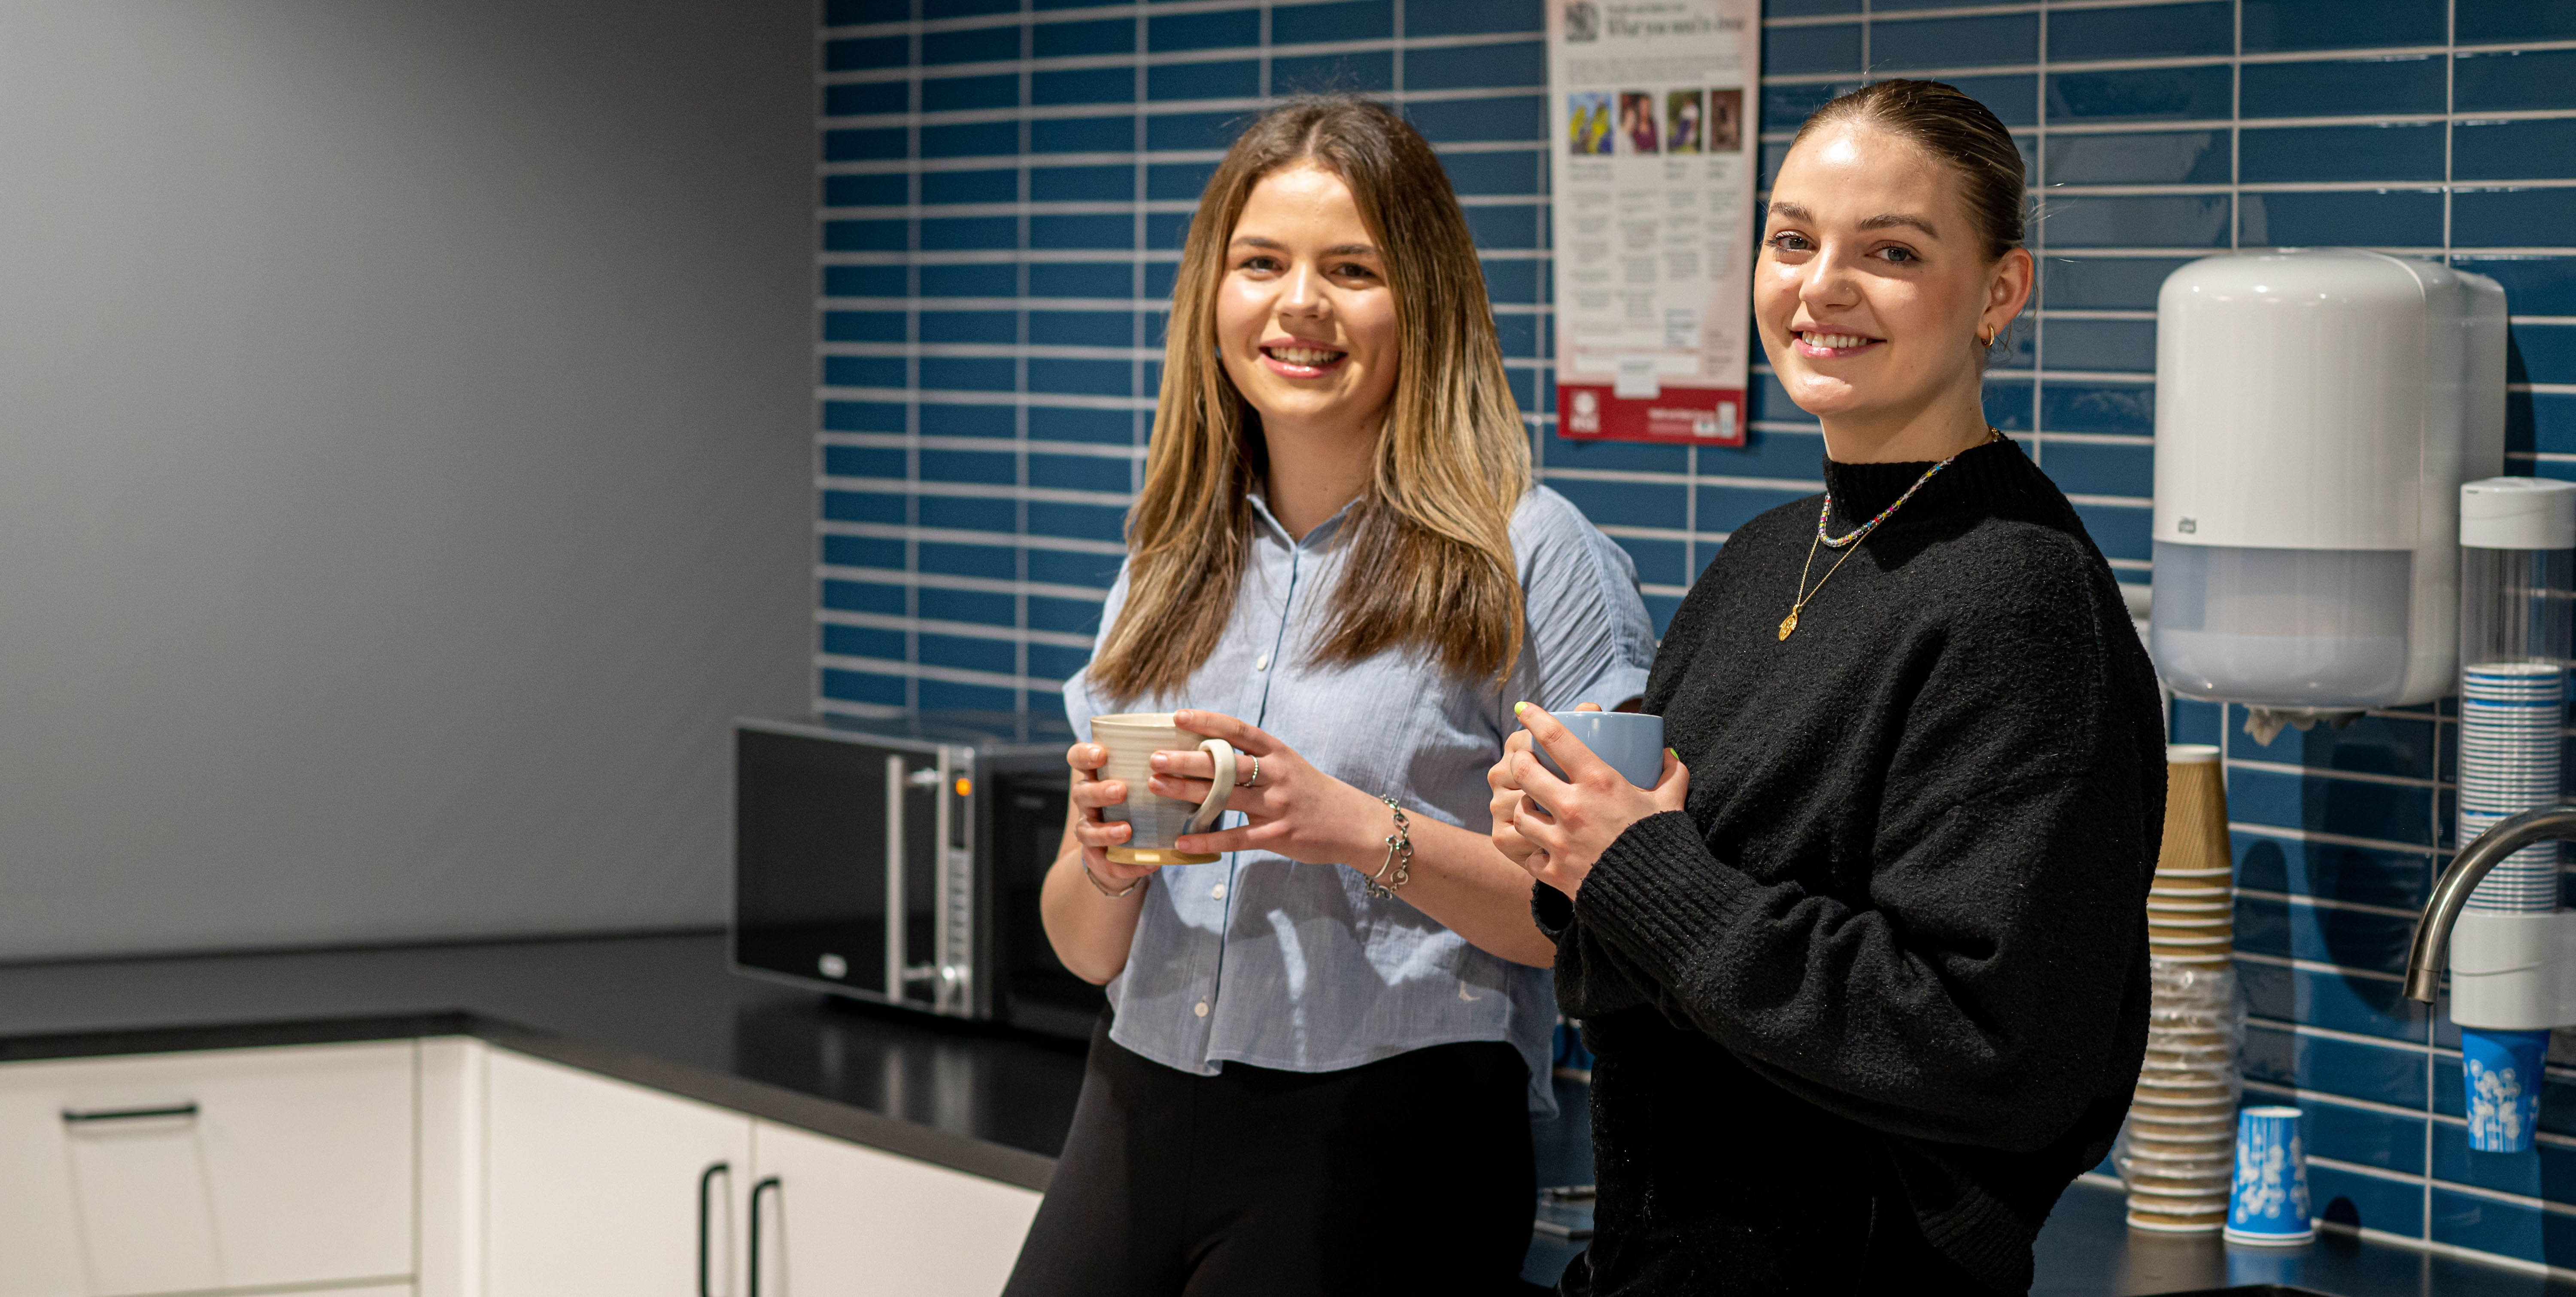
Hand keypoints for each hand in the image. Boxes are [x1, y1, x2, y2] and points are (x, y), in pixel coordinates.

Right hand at [1064, 741, 1156, 885]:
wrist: (1129, 846)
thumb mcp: (1147, 778)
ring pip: (1086, 830)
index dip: (1084, 754)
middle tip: (1121, 790)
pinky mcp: (1097, 856)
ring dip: (1105, 830)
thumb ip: (1161, 765)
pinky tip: (1150, 864)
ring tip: (1127, 830)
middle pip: (1081, 792)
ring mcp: (1089, 828)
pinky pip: (1105, 863)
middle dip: (1099, 791)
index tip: (1101, 753)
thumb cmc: (1143, 800)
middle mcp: (1087, 800)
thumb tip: (1199, 745)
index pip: (1078, 758)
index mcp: (1096, 775)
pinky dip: (1127, 865)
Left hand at [1146, 709, 1384, 867]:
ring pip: (1226, 797)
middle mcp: (1277, 774)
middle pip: (1226, 764)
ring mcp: (1278, 805)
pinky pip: (1236, 838)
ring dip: (1188, 792)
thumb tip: (1206, 754)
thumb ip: (1254, 761)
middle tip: (1154, 758)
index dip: (1208, 722)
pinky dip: (1206, 840)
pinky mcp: (1278, 834)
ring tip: (1157, 787)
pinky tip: (1181, 841)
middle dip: (1187, 760)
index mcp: (1278, 752)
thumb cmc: (1311, 793)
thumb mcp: (1287, 766)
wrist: (1353, 824)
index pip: (1239, 730)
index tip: (1178, 716)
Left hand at [1495, 702, 1687, 897]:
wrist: (1661, 897)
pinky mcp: (1555, 872)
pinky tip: (1543, 847)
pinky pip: (1530, 855)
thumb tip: (1670, 755)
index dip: (1535, 718)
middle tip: (1525, 760)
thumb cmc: (1665, 845)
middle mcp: (1573, 808)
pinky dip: (1534, 851)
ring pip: (1520, 813)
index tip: (1523, 709)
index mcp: (1599, 783)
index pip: (1556, 738)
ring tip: (1532, 804)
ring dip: (1523, 806)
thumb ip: (1673, 776)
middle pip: (1524, 772)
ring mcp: (1560, 841)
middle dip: (1520, 761)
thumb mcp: (1671, 804)